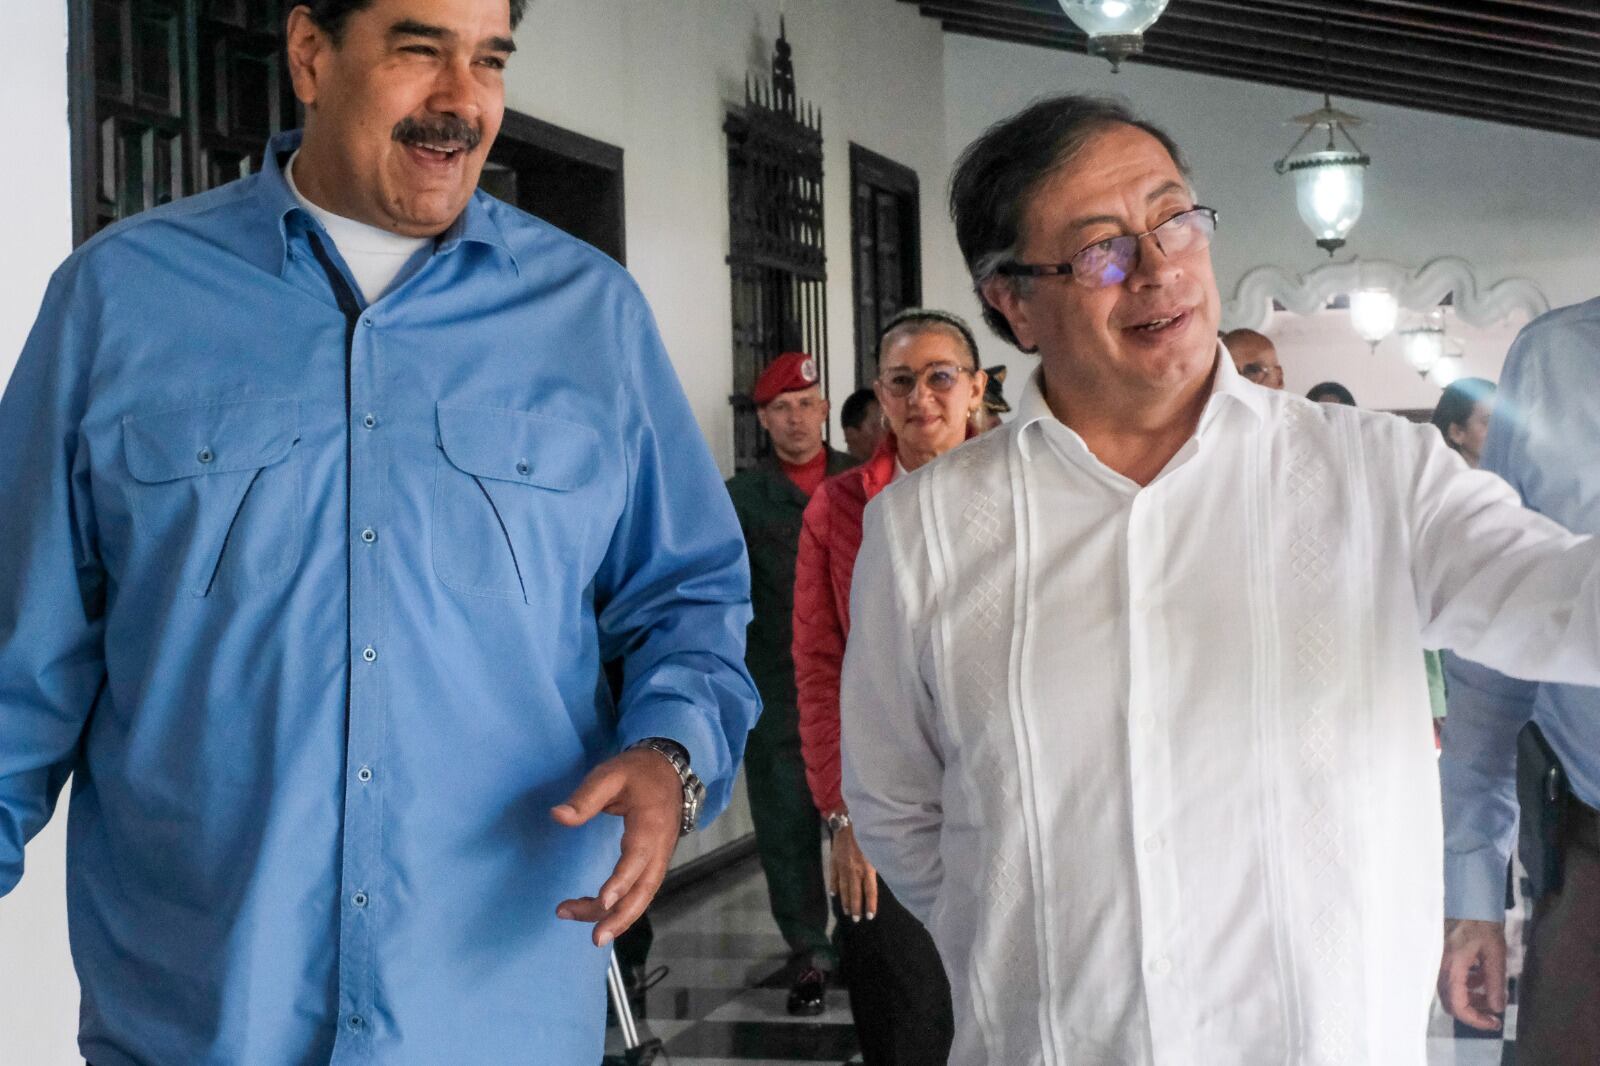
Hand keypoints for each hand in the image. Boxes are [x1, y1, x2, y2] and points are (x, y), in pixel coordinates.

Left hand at [552, 747, 683, 947]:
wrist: (670, 770)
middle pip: (644, 890)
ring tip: (585, 928)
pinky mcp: (654, 864)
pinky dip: (623, 909)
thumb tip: (558, 816)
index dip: (620, 881)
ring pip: (643, 897)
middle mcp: (659, 849)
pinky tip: (597, 912)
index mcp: (650, 825)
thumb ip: (585, 798)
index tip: (602, 900)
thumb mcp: (610, 775)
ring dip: (617, 917)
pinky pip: (642, 893)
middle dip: (620, 917)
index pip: (636, 859)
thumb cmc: (637, 773)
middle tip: (595, 938)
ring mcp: (660, 859)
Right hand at [828, 822, 877, 922]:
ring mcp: (842, 867)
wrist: (849, 822)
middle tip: (856, 920)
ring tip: (846, 912)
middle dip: (855, 908)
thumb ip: (875, 866)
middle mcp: (854, 870)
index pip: (869, 891)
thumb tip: (877, 879)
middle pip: (855, 893)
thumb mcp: (875, 851)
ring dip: (845, 901)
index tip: (869, 916)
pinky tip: (834, 895)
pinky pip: (833, 877)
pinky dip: (833, 887)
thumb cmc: (866, 836)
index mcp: (867, 868)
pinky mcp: (834, 861)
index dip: (870, 904)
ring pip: (843, 888)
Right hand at [1438, 918, 1507, 1030]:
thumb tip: (1497, 1008)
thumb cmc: (1481, 923)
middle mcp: (1440, 968)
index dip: (1476, 1020)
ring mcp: (1439, 963)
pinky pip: (1450, 980)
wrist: (1466, 899)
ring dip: (1470, 998)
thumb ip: (1495, 982)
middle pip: (1451, 1002)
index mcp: (1452, 968)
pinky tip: (1481, 977)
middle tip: (1494, 1012)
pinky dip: (1466, 986)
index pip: (1458, 1006)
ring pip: (1450, 992)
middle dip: (1474, 1011)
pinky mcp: (1442, 957)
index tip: (1496, 1022)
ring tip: (1491, 992)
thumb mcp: (1495, 953)